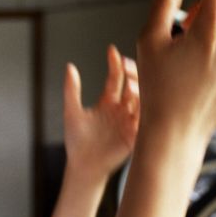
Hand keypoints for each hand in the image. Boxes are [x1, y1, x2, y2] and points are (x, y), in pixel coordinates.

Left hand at [63, 45, 139, 184]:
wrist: (84, 166)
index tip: (112, 50)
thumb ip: (71, 90)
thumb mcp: (72, 112)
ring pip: (140, 99)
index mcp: (107, 102)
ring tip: (131, 84)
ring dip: (138, 89)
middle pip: (132, 84)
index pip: (115, 78)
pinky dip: (146, 108)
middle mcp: (121, 109)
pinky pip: (145, 118)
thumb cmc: (76, 141)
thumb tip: (69, 66)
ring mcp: (130, 120)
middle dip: (131, 72)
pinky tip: (142, 100)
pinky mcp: (136, 134)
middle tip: (126, 64)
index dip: (114, 63)